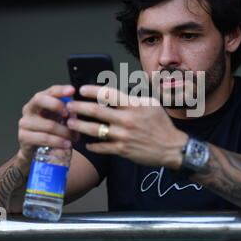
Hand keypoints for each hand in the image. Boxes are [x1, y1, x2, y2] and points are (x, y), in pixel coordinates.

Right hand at [17, 85, 77, 161]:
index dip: (60, 90)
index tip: (72, 90)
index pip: (49, 91)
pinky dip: (58, 142)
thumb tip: (77, 110)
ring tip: (74, 138)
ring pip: (48, 124)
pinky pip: (44, 138)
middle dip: (57, 105)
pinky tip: (66, 144)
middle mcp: (29, 109)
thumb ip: (68, 112)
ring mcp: (25, 122)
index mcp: (39, 101)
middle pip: (40, 100)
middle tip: (70, 116)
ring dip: (65, 132)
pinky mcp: (24, 136)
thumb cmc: (51, 131)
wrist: (35, 150)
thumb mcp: (60, 119)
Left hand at [66, 85, 187, 169]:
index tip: (81, 90)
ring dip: (80, 125)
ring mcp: (123, 136)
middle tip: (69, 106)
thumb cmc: (161, 125)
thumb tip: (116, 95)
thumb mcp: (151, 104)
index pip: (108, 94)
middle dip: (79, 107)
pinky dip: (92, 145)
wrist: (171, 147)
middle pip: (96, 111)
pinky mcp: (122, 150)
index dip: (92, 91)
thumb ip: (133, 99)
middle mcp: (127, 120)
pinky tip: (86, 142)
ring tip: (70, 123)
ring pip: (95, 130)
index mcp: (133, 106)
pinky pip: (101, 147)